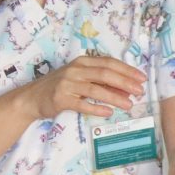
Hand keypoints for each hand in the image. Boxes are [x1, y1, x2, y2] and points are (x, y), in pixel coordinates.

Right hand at [29, 54, 146, 121]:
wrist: (32, 97)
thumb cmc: (59, 86)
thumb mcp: (79, 78)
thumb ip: (100, 81)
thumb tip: (126, 90)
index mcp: (82, 61)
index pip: (109, 63)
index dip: (127, 70)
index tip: (141, 78)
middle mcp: (75, 70)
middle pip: (105, 74)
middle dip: (125, 82)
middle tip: (139, 91)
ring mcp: (67, 84)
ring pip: (96, 89)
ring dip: (115, 97)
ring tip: (129, 105)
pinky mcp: (61, 99)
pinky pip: (82, 104)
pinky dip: (97, 109)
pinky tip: (108, 113)